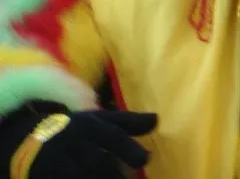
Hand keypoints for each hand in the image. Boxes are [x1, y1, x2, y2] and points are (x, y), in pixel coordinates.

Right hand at [3, 108, 154, 178]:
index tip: (146, 160)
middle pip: (96, 162)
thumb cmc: (75, 129)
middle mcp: (72, 144)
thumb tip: (157, 120)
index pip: (112, 136)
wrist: (28, 140)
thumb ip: (127, 122)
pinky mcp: (45, 177)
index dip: (129, 149)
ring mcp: (55, 164)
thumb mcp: (98, 120)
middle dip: (114, 175)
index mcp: (88, 126)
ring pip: (79, 175)